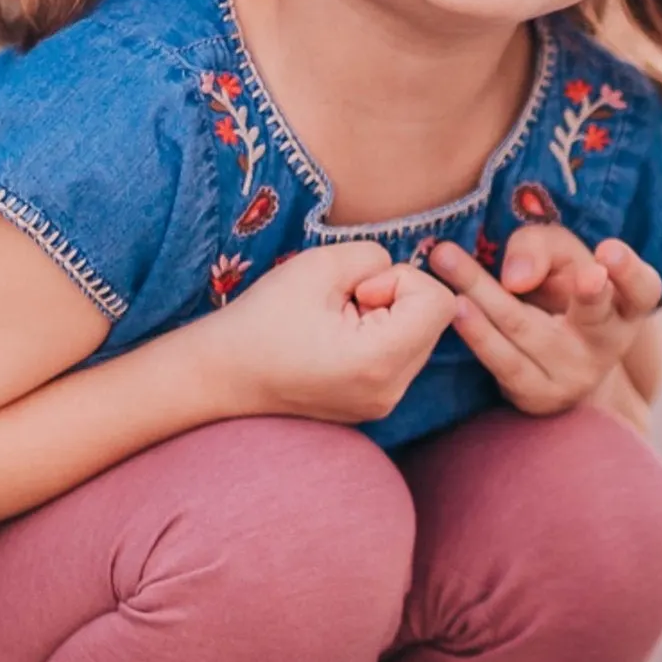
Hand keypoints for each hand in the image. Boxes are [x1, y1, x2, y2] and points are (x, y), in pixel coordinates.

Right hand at [209, 241, 457, 424]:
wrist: (222, 374)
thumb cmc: (263, 318)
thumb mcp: (319, 265)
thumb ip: (373, 256)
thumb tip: (394, 272)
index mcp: (380, 360)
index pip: (440, 302)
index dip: (401, 280)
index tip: (357, 291)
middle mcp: (390, 391)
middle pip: (433, 320)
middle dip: (394, 298)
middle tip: (341, 303)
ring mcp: (382, 404)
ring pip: (418, 336)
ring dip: (384, 317)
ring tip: (334, 322)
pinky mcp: (373, 406)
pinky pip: (399, 356)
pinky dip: (376, 338)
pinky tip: (334, 341)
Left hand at [427, 225, 661, 415]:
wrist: (545, 354)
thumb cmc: (557, 287)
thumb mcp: (558, 255)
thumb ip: (539, 248)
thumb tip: (515, 279)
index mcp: (625, 306)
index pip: (642, 289)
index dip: (629, 271)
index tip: (611, 252)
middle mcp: (606, 345)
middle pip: (594, 313)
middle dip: (590, 294)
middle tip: (588, 275)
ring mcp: (572, 378)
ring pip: (527, 331)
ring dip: (487, 296)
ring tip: (451, 263)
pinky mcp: (534, 397)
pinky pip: (503, 362)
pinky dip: (478, 334)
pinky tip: (456, 310)